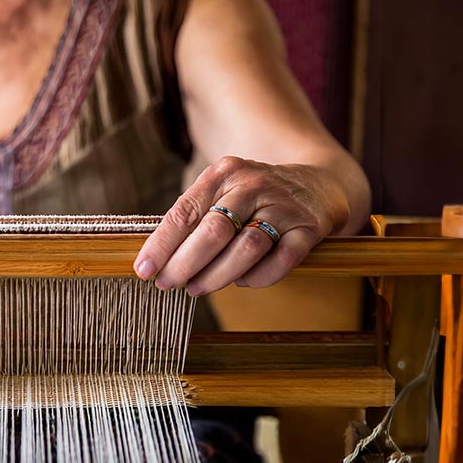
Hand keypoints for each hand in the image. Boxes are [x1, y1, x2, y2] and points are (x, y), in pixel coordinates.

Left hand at [133, 156, 352, 295]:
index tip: (144, 271)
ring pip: (246, 248)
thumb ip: (193, 221)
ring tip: (197, 289)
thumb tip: (156, 262)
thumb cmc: (253, 199)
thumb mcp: (221, 195)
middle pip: (213, 231)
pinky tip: (243, 282)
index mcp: (223, 174)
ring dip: (217, 276)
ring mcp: (283, 206)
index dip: (161, 245)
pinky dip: (258, 278)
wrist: (318, 184)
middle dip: (184, 264)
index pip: (185, 212)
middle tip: (168, 285)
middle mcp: (252, 185)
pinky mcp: (308, 228)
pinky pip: (281, 260)